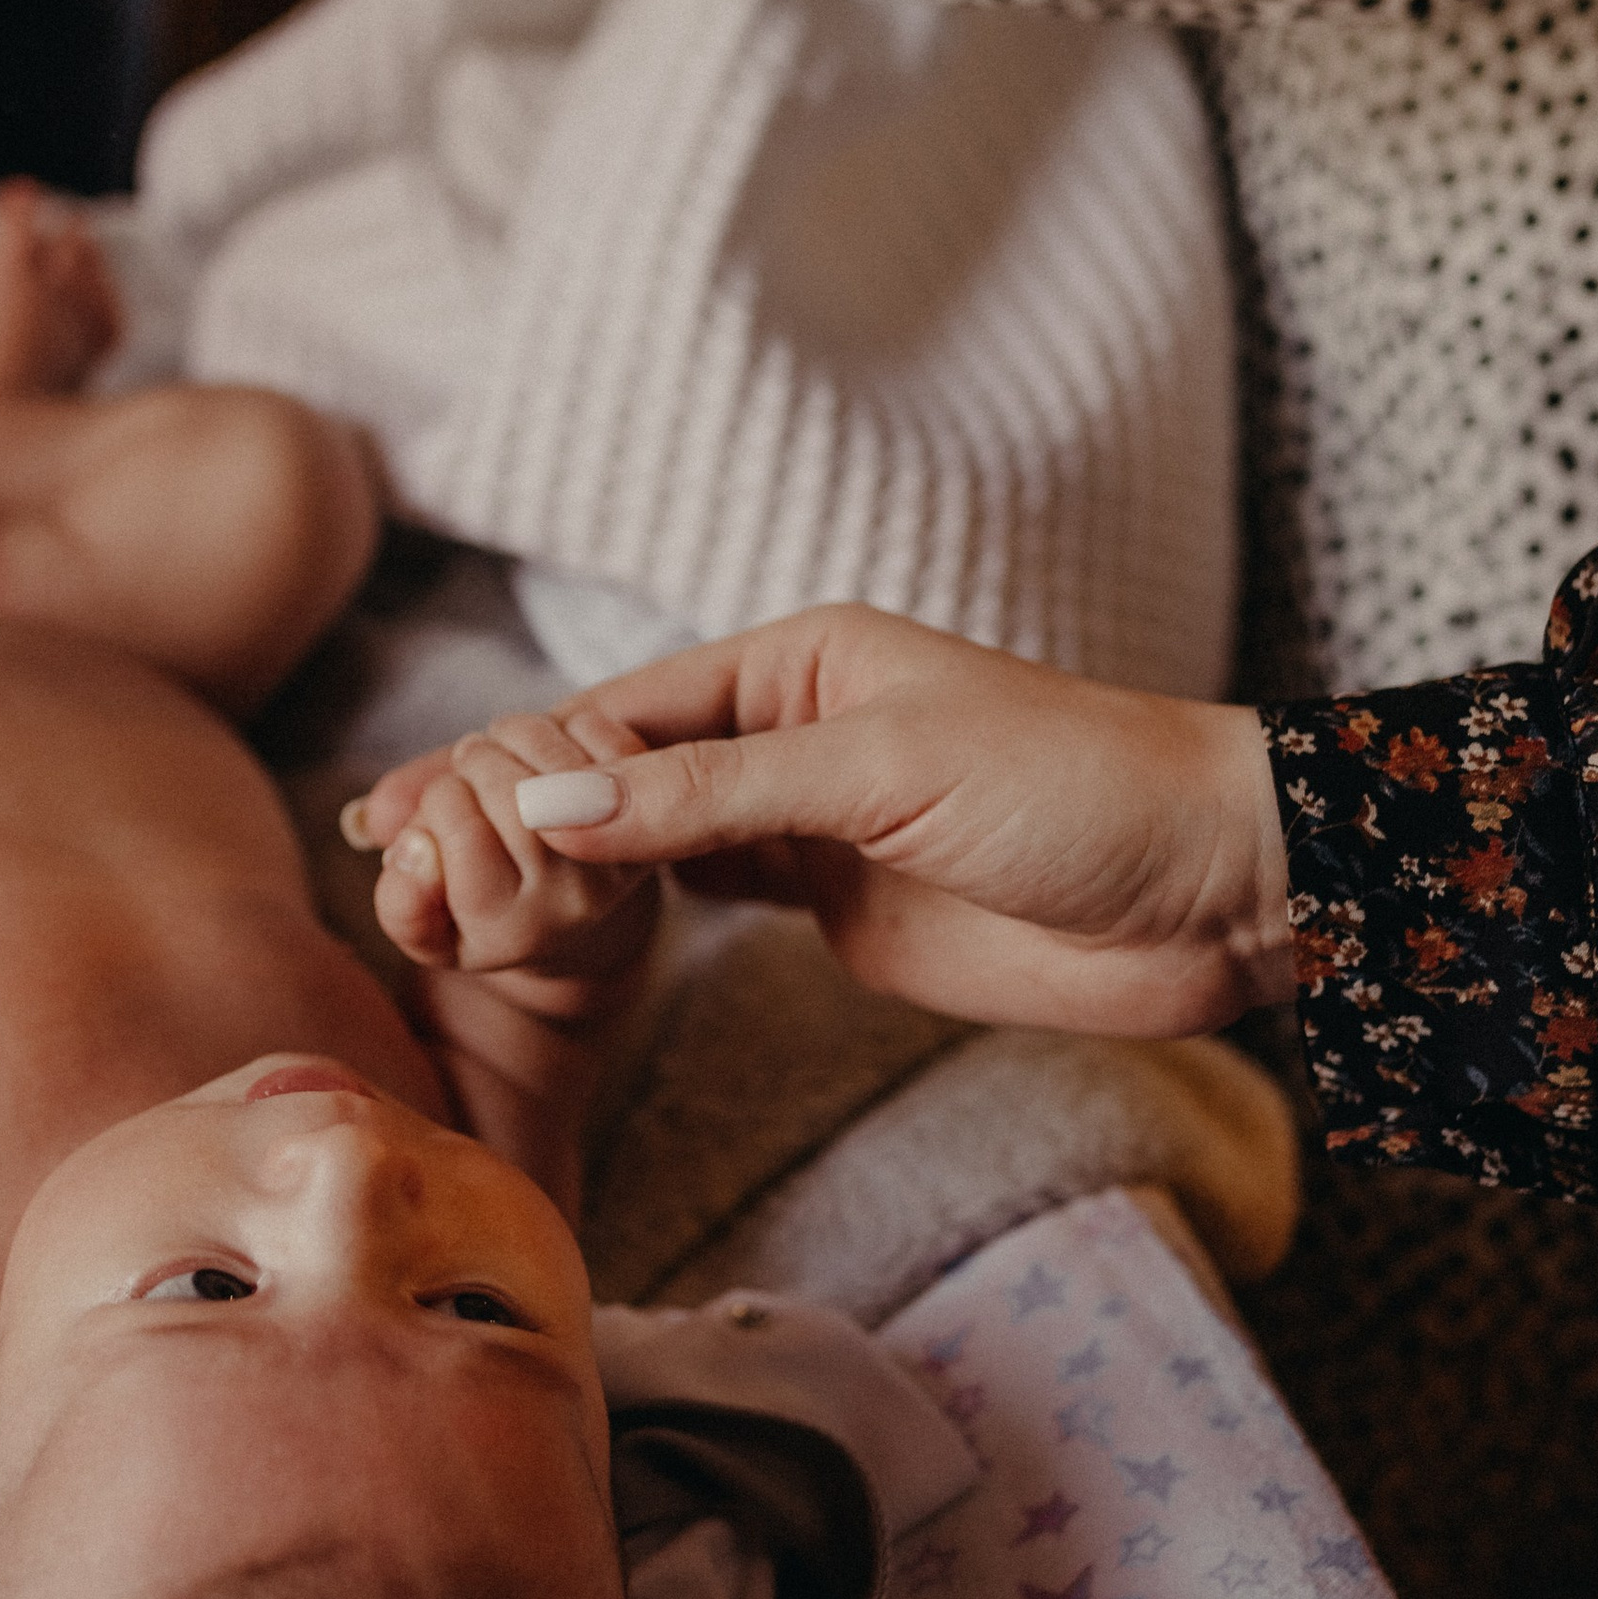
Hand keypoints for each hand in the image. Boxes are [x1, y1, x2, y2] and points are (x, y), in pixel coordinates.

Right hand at [345, 708, 658, 1000]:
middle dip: (475, 758)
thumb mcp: (432, 922)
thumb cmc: (486, 900)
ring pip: (559, 765)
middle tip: (469, 759)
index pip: (458, 833)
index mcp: (505, 938)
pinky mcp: (658, 818)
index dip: (437, 804)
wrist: (580, 915)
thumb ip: (404, 895)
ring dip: (518, 732)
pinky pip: (607, 743)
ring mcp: (621, 862)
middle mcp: (571, 909)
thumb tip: (384, 833)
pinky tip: (555, 747)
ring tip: (500, 746)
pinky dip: (572, 727)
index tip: (439, 806)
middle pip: (510, 794)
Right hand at [478, 605, 1289, 1036]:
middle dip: (500, 811)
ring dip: (549, 868)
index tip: (406, 802)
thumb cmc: (1075, 793)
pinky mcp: (834, 907)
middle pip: (613, 775)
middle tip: (385, 854)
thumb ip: (709, 801)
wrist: (1212, 890)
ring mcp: (807, 826)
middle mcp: (788, 736)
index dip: (506, 760)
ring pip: (647, 843)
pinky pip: (700, 903)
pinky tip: (545, 931)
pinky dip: (621, 917)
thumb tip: (547, 812)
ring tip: (432, 895)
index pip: (617, 713)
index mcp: (797, 667)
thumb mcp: (880, 778)